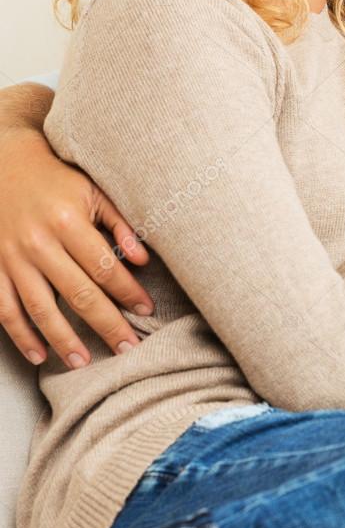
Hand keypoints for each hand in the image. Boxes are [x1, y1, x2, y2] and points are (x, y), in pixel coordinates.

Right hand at [0, 128, 153, 368]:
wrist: (3, 165)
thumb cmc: (57, 180)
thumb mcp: (92, 190)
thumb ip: (119, 222)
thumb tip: (144, 259)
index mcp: (68, 221)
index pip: (105, 266)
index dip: (129, 292)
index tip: (147, 311)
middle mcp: (39, 243)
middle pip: (78, 294)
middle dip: (106, 324)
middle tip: (127, 349)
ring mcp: (12, 258)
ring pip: (40, 309)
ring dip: (63, 340)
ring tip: (84, 363)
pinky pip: (5, 310)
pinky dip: (21, 336)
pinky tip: (39, 355)